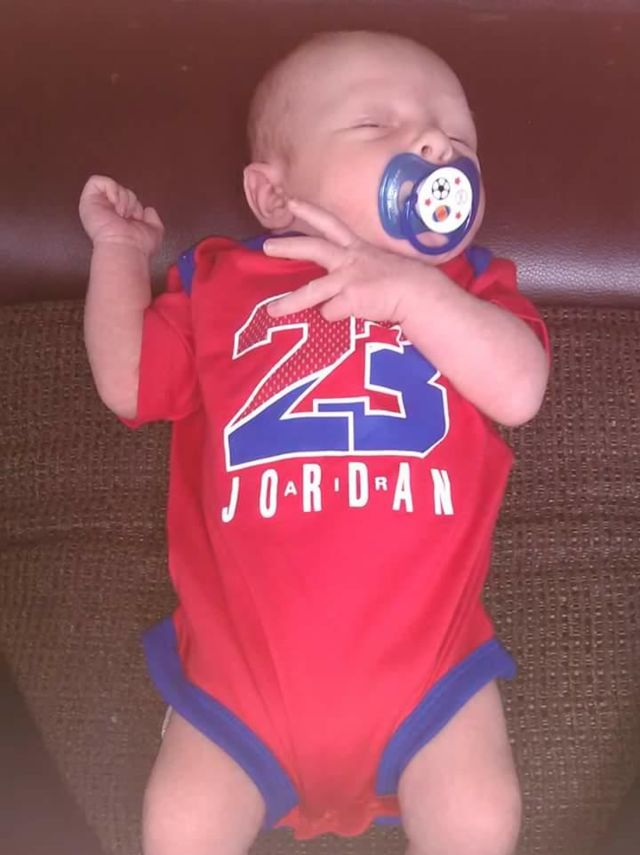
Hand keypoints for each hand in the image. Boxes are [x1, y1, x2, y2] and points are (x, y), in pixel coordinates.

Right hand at [79, 175, 163, 255]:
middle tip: (128, 217)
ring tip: (121, 214)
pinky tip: (114, 205)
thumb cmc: (139, 245)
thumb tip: (149, 210)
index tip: (138, 220)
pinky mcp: (88, 199)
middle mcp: (107, 213)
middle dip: (131, 202)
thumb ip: (153, 220)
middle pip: (123, 192)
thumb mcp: (154, 231)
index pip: (129, 202)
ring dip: (123, 198)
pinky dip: (111, 189)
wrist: (127, 247)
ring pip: (114, 186)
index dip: (136, 207)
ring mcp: (97, 206)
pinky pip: (98, 181)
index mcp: (118, 220)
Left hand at [264, 199, 422, 322]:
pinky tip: (352, 317)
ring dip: (289, 302)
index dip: (310, 211)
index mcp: (358, 249)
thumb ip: (360, 271)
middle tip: (266, 247)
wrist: (420, 295)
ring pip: (311, 291)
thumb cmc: (406, 284)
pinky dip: (338, 318)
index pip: (331, 223)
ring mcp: (348, 278)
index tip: (290, 201)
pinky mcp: (349, 299)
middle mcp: (350, 259)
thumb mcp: (380, 267)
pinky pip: (332, 313)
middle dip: (289, 247)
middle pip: (313, 248)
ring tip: (271, 311)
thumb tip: (343, 286)